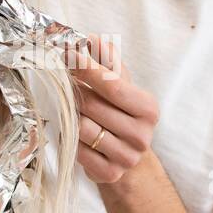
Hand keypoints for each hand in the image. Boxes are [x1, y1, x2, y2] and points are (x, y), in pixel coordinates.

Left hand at [68, 35, 158, 183]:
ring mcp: (127, 158)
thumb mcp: (120, 84)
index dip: (86, 68)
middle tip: (64, 83)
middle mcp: (142, 135)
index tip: (66, 53)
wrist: (125, 155)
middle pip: (93, 106)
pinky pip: (78, 151)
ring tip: (75, 111)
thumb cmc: (120, 113)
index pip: (112, 85)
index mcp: (148, 109)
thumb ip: (108, 60)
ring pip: (83, 128)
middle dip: (75, 92)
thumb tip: (93, 38)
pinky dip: (72, 140)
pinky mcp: (110, 174)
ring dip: (72, 117)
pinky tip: (78, 134)